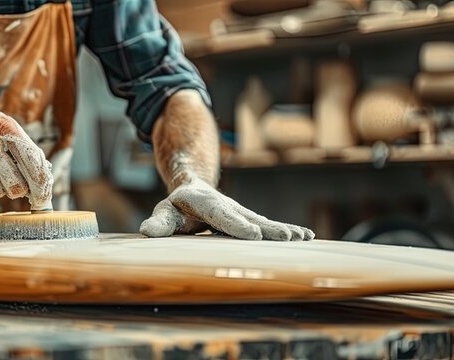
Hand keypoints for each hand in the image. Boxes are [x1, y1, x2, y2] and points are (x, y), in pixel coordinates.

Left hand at [140, 176, 314, 240]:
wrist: (194, 188)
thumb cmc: (177, 207)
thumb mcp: (164, 213)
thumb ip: (158, 223)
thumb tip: (146, 230)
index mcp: (204, 202)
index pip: (221, 215)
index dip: (237, 225)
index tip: (253, 235)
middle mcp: (227, 206)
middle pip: (249, 218)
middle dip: (267, 228)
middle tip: (286, 238)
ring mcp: (241, 212)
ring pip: (263, 221)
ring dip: (283, 230)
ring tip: (303, 237)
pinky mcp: (250, 219)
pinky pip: (268, 225)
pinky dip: (287, 231)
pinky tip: (307, 237)